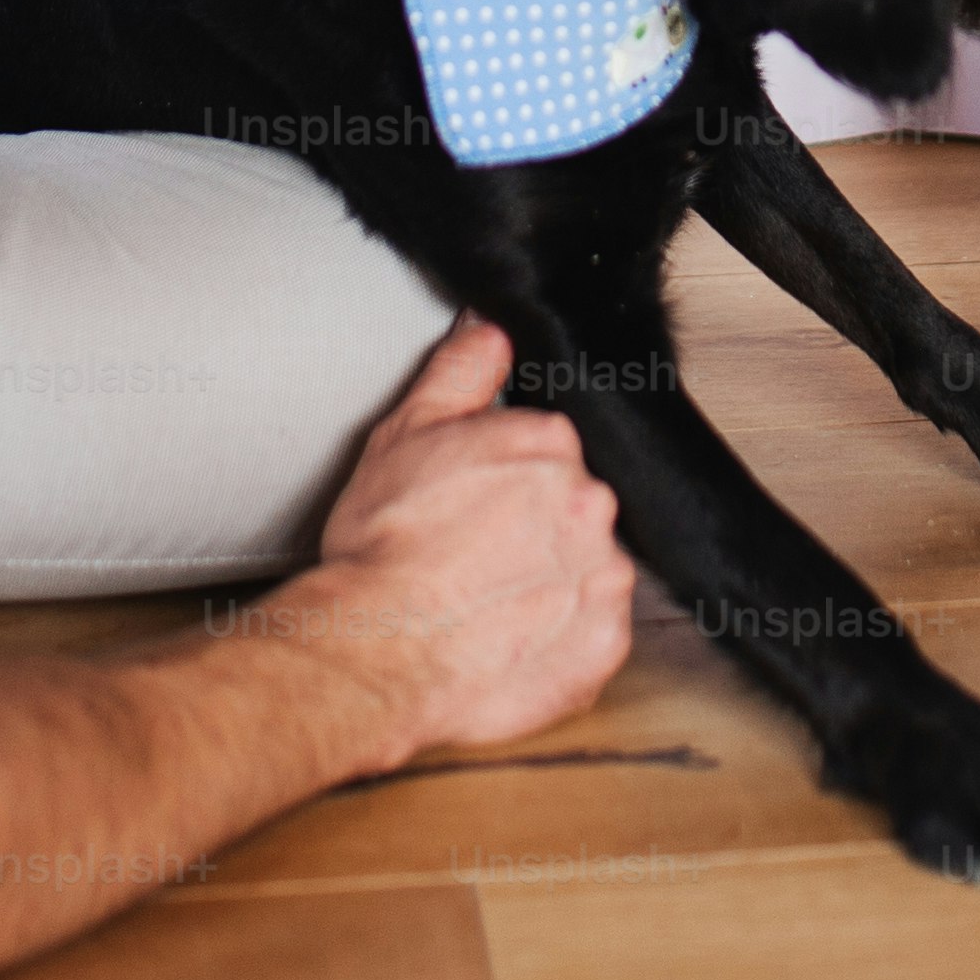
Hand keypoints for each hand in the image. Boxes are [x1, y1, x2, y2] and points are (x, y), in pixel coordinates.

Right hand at [287, 319, 635, 767]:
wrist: (376, 649)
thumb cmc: (383, 550)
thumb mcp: (404, 434)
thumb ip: (459, 371)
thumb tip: (491, 331)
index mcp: (549, 442)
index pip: (549, 447)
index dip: (507, 479)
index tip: (479, 505)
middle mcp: (589, 502)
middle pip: (574, 506)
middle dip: (533, 528)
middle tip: (476, 556)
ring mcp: (602, 575)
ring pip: (588, 568)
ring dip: (550, 582)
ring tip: (489, 602)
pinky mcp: (603, 643)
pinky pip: (594, 633)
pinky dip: (560, 638)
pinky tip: (509, 637)